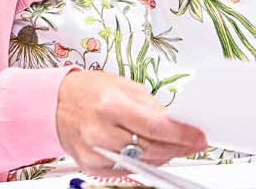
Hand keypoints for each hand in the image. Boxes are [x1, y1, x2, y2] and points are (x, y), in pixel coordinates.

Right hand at [55, 69, 206, 174]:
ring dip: (164, 156)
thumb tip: (176, 122)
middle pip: (150, 148)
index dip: (181, 134)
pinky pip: (126, 170)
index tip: (198, 137)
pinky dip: (144, 162)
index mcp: (110, 106)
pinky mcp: (90, 166)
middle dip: (178, 147)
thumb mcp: (124, 86)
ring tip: (177, 147)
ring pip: (140, 162)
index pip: (155, 126)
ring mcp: (94, 152)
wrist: (56, 103)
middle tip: (194, 143)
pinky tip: (154, 153)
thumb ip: (151, 106)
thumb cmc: (89, 91)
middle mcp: (100, 131)